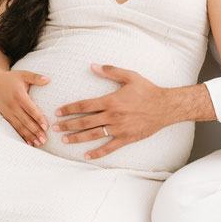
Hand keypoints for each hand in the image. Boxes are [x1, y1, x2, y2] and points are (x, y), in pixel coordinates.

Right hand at [0, 70, 50, 146]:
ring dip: (29, 136)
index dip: (38, 118)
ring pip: (20, 126)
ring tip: (39, 143)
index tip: (46, 126)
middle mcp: (12, 105)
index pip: (30, 109)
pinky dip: (21, 135)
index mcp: (19, 95)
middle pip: (25, 120)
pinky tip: (29, 142)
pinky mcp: (5, 116)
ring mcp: (8, 112)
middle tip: (45, 140)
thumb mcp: (23, 74)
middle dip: (35, 131)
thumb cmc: (11, 78)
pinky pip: (14, 127)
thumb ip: (36, 77)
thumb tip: (48, 79)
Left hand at [53, 64, 169, 159]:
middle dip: (68, 125)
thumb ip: (110, 70)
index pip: (85, 105)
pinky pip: (109, 148)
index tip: (58, 112)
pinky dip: (97, 153)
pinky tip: (86, 156)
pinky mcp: (126, 138)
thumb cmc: (147, 90)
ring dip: (77, 138)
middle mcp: (113, 116)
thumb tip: (93, 65)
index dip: (69, 109)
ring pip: (93, 135)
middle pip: (85, 122)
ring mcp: (119, 129)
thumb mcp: (130, 76)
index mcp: (111, 100)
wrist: (166, 107)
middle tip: (55, 127)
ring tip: (64, 140)